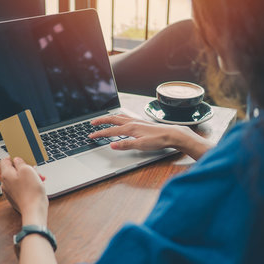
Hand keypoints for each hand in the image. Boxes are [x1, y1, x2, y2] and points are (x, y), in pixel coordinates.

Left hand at [0, 157, 48, 225]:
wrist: (34, 210)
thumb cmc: (31, 191)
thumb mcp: (27, 170)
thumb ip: (20, 162)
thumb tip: (17, 160)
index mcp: (6, 174)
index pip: (5, 160)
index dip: (15, 157)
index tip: (24, 158)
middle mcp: (5, 183)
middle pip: (13, 170)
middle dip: (25, 169)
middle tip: (35, 170)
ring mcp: (10, 192)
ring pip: (18, 179)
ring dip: (29, 177)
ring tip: (39, 179)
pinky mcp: (16, 199)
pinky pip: (21, 188)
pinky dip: (28, 186)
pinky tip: (37, 187)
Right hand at [89, 115, 212, 158]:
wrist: (172, 134)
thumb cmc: (158, 140)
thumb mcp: (140, 145)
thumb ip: (125, 145)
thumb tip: (111, 145)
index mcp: (130, 128)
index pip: (110, 131)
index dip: (100, 134)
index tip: (91, 136)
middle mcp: (132, 122)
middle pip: (112, 120)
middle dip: (101, 121)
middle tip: (92, 124)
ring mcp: (137, 121)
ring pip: (119, 117)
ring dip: (109, 118)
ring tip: (103, 120)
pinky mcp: (141, 123)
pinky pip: (126, 118)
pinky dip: (119, 117)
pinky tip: (121, 119)